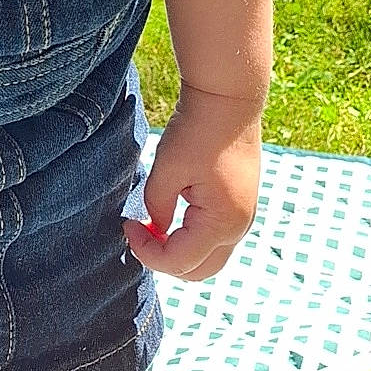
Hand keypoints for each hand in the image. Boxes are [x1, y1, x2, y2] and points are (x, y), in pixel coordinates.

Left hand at [123, 84, 263, 281]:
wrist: (228, 99)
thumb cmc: (197, 130)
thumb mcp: (167, 168)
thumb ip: (156, 205)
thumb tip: (156, 227)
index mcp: (221, 223)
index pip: (179, 262)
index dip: (147, 252)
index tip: (127, 225)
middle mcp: (238, 228)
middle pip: (199, 271)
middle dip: (165, 260)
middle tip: (140, 233)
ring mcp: (244, 217)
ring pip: (209, 257)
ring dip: (180, 250)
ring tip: (153, 225)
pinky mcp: (241, 205)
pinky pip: (216, 237)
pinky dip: (193, 237)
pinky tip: (172, 214)